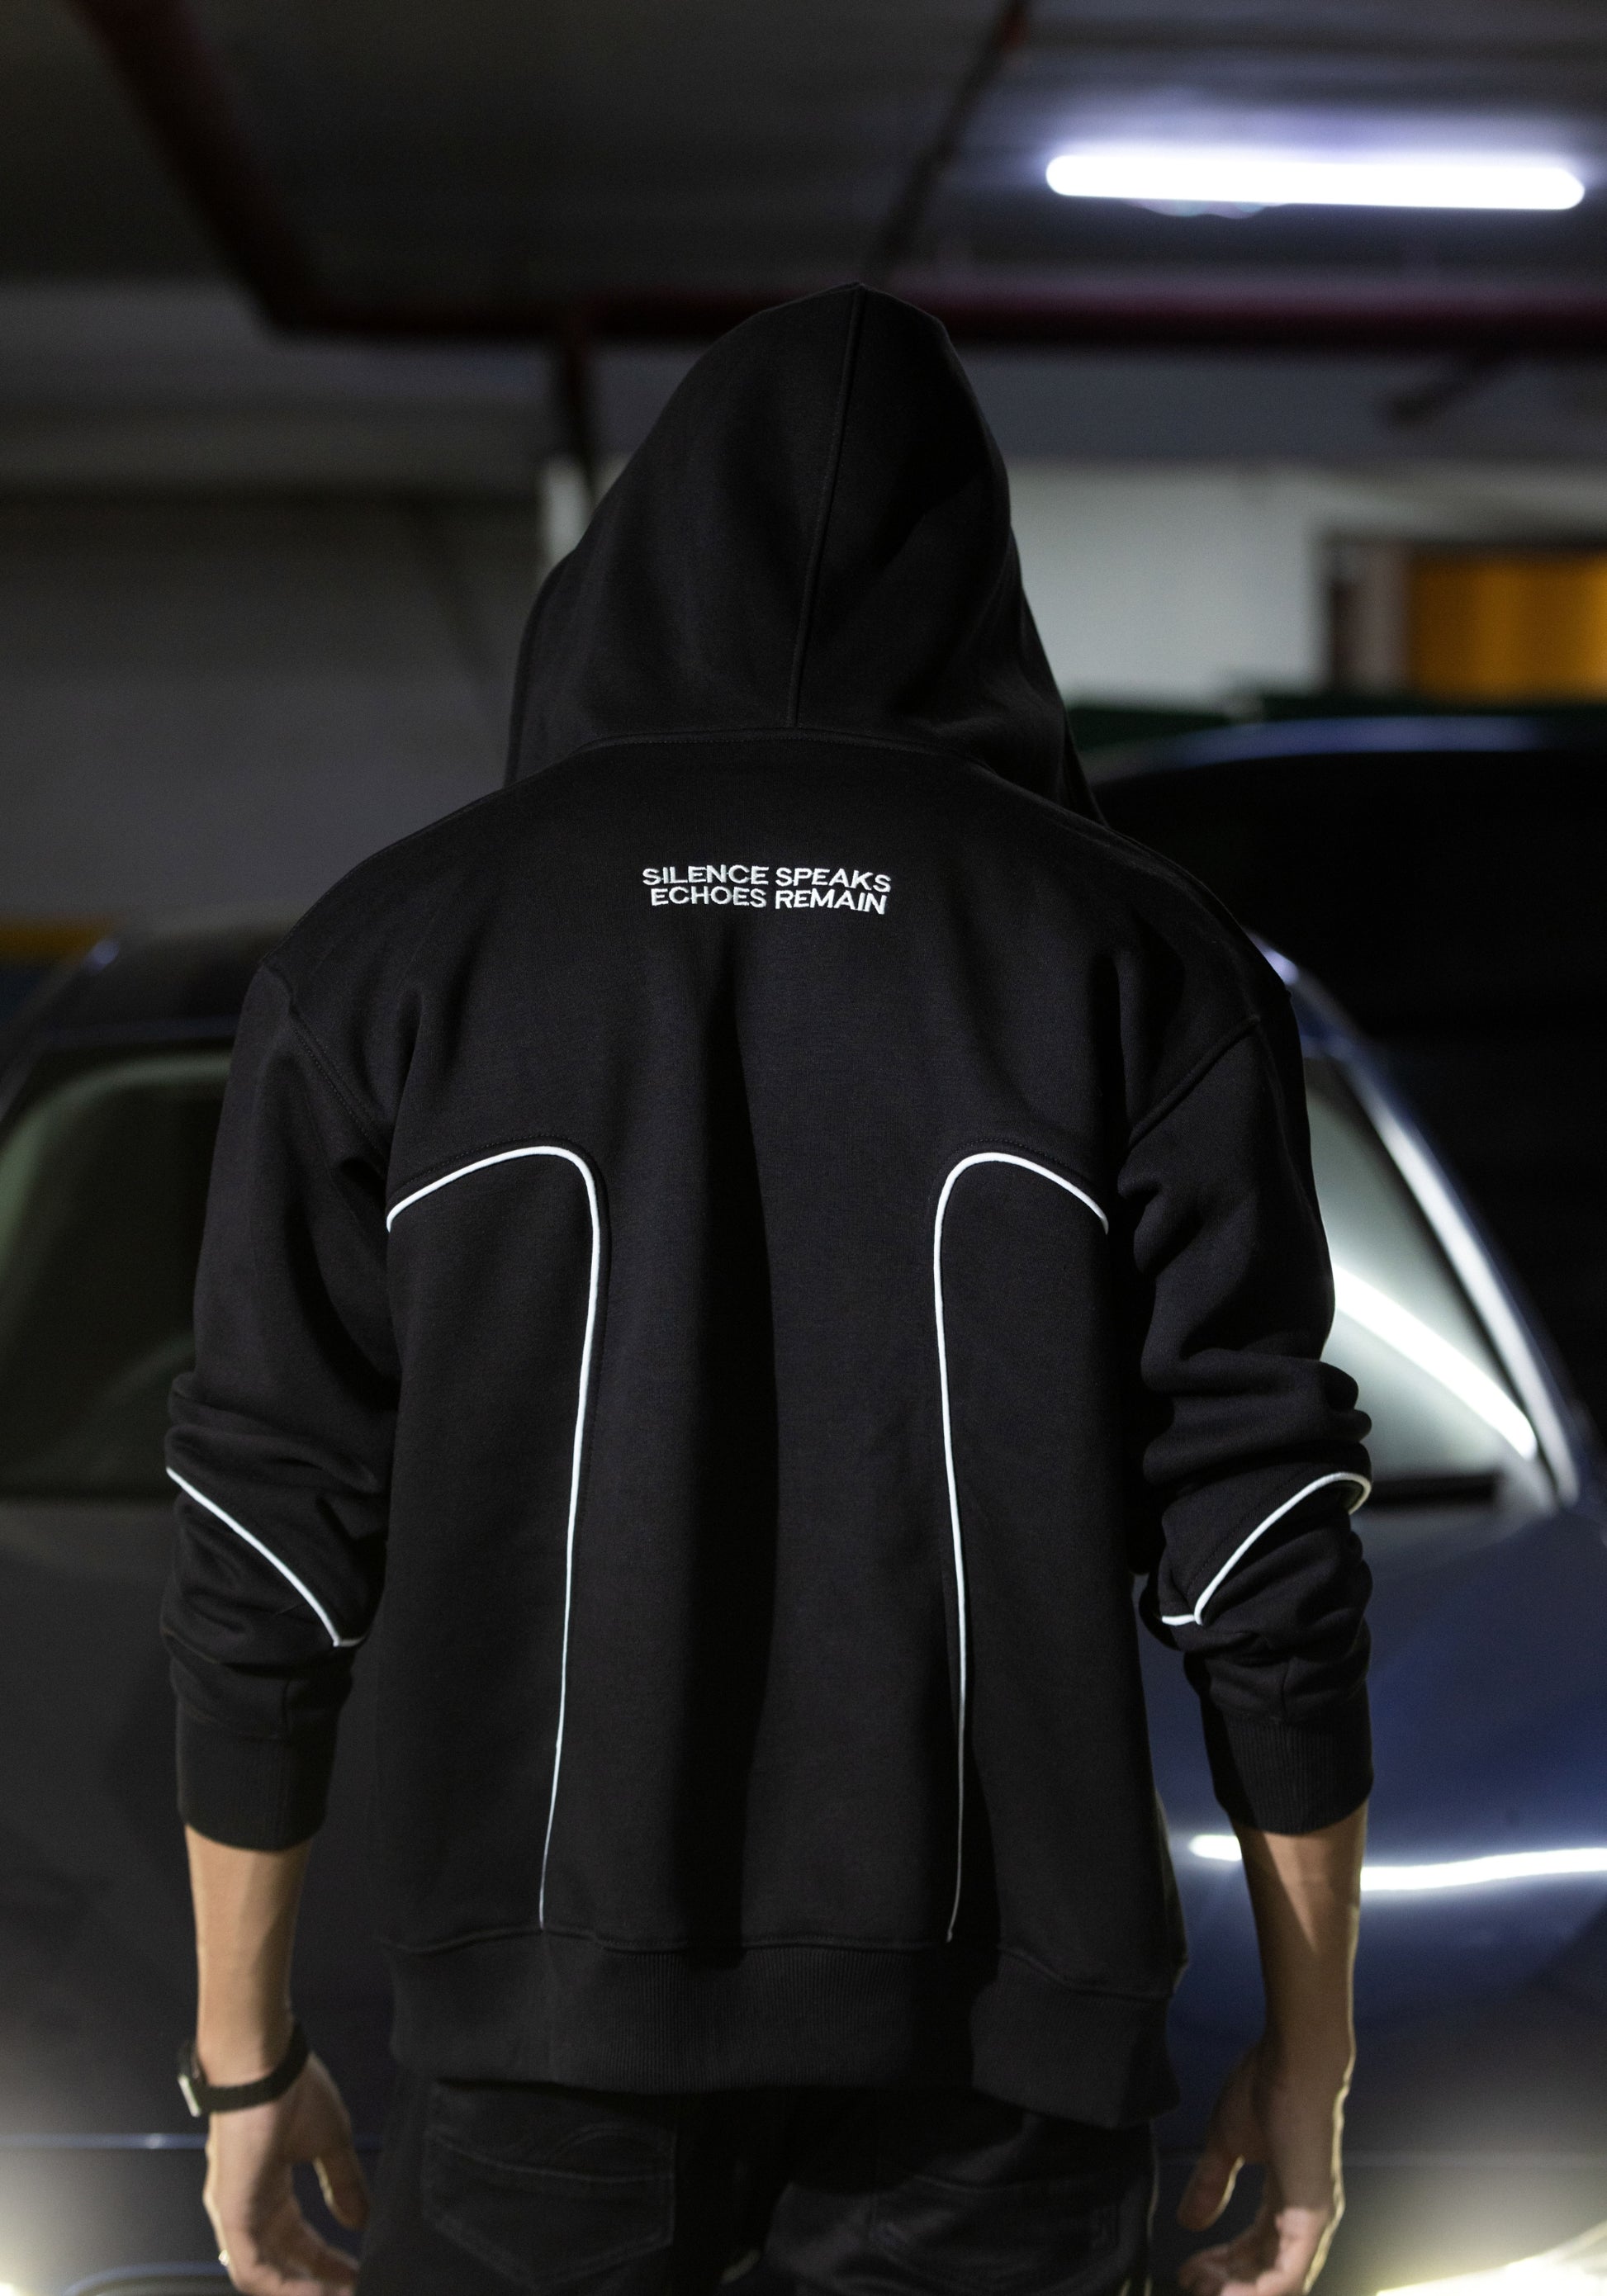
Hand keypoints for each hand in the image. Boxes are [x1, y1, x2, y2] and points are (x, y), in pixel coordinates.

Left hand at [204, 2053, 368, 2294]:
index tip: (358, 2274)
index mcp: (268, 2189)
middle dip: (318, 2283)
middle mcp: (247, 2208)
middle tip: (353, 2291)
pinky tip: (317, 2291)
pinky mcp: (232, 2213)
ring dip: (302, 2290)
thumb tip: (359, 2220)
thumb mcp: (331, 2143)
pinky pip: (252, 2269)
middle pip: (282, 2264)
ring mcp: (236, 2213)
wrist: (266, 2065)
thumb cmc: (293, 2089)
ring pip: (263, 2275)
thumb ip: (343, 2184)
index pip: (298, 2241)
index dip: (328, 2262)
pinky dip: (283, 2286)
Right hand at [1176, 2036, 1349, 2295]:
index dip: (1221, 2262)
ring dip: (1238, 2290)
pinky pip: (1290, 2273)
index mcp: (1286, 2197)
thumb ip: (1211, 2184)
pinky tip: (1229, 2293)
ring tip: (1203, 2289)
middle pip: (1264, 2268)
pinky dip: (1261, 2290)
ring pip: (1279, 2280)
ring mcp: (1312, 2219)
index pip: (1254, 2245)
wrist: (1293, 2061)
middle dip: (1224, 2280)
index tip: (1187, 2268)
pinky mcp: (1313, 2216)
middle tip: (1190, 2282)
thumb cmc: (1264, 2087)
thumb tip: (1190, 2222)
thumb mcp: (1226, 2143)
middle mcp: (1303, 2216)